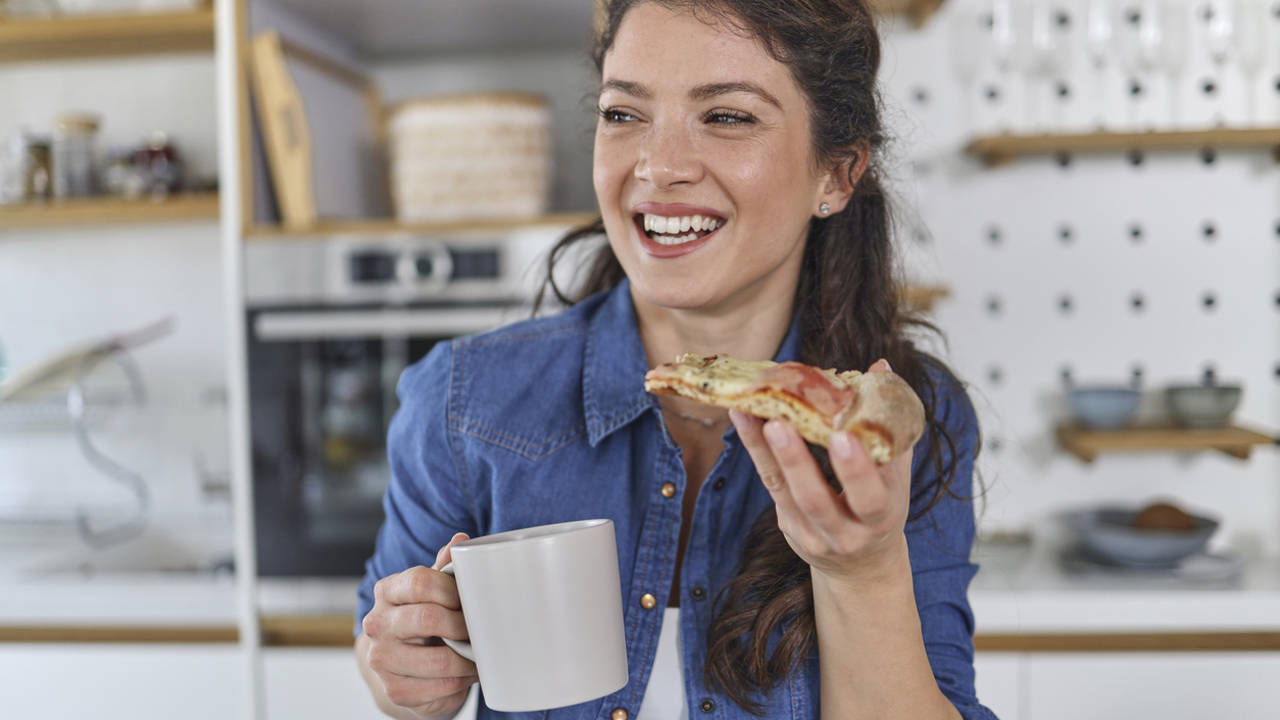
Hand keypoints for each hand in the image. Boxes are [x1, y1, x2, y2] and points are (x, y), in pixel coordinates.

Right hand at [360, 533, 477, 716]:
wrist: (399, 665)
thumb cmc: (422, 619)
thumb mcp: (431, 590)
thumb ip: (444, 567)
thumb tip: (461, 541)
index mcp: (387, 591)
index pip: (420, 581)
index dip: (452, 589)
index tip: (469, 599)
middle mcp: (377, 623)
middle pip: (428, 619)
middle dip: (463, 625)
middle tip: (478, 629)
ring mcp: (382, 659)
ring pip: (439, 660)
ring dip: (469, 659)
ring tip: (479, 654)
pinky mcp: (394, 690)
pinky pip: (442, 687)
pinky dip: (462, 681)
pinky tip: (466, 673)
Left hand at [730, 359, 913, 581]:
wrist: (861, 567)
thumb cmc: (879, 507)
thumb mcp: (894, 477)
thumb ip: (889, 426)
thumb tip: (880, 367)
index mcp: (883, 513)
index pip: (873, 492)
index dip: (859, 467)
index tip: (845, 435)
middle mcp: (847, 530)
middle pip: (820, 501)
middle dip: (801, 463)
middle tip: (785, 424)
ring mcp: (813, 533)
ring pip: (787, 492)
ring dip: (769, 451)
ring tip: (755, 414)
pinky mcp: (789, 527)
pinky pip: (771, 485)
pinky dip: (757, 450)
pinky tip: (744, 418)